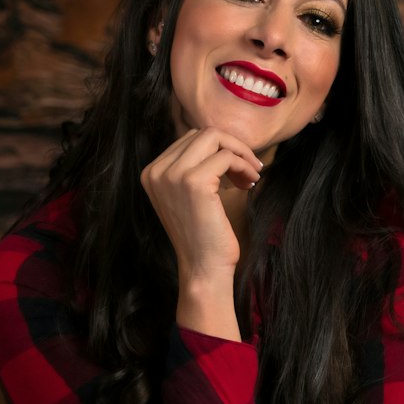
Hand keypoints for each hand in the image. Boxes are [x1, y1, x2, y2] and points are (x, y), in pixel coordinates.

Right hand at [140, 127, 263, 284]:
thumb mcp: (189, 197)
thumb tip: (221, 142)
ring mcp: (172, 175)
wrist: (203, 269)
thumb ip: (193, 169)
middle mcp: (156, 171)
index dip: (218, 149)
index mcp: (151, 173)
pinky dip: (243, 165)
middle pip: (201, 134)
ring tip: (252, 174)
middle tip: (250, 168)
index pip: (189, 140)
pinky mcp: (193, 181)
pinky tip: (250, 182)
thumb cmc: (203, 238)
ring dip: (240, 153)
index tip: (236, 169)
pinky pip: (226, 156)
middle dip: (231, 147)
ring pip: (214, 138)